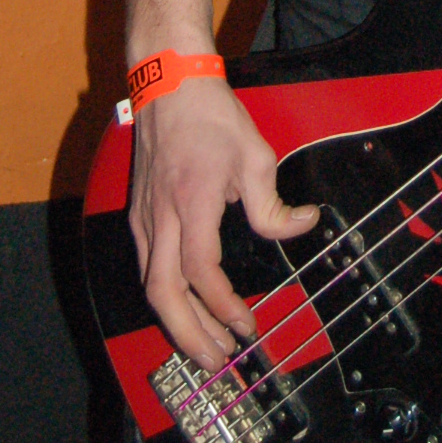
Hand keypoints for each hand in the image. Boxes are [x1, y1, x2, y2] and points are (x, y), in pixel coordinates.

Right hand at [128, 74, 318, 371]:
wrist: (167, 81)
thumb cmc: (211, 115)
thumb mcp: (255, 152)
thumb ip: (273, 202)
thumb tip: (303, 225)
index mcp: (192, 199)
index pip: (200, 269)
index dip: (223, 305)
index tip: (246, 325)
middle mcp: (160, 215)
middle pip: (163, 293)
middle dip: (189, 335)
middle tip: (217, 361)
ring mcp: (144, 216)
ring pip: (150, 286)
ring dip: (177, 323)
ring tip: (205, 346)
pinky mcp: (139, 214)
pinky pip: (147, 268)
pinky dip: (166, 298)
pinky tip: (186, 310)